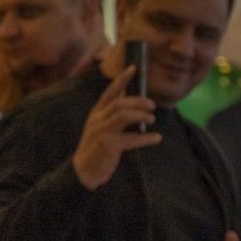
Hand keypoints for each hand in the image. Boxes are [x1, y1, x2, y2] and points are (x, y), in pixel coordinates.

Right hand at [72, 66, 159, 189]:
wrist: (84, 172)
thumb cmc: (97, 147)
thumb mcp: (102, 126)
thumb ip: (113, 112)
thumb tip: (127, 94)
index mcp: (97, 113)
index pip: (110, 92)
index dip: (121, 79)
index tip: (133, 68)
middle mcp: (97, 119)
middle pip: (120, 103)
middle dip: (138, 101)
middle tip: (153, 105)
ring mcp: (101, 132)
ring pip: (123, 115)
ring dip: (141, 115)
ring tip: (153, 119)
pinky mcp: (107, 145)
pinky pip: (130, 138)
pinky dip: (145, 138)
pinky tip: (156, 138)